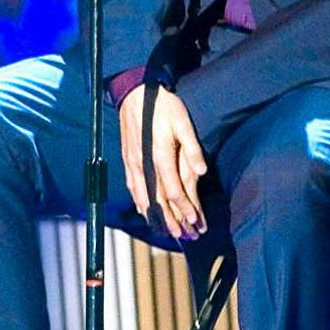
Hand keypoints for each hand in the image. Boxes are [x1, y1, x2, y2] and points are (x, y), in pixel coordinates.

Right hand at [118, 84, 207, 239]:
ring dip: (158, 218)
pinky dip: (141, 205)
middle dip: (173, 221)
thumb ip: (191, 148)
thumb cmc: (162, 106)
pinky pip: (133, 189)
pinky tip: (147, 213)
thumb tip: (201, 171)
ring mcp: (133, 164)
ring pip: (144, 199)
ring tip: (169, 232)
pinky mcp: (128, 161)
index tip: (195, 222)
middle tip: (186, 236)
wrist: (134, 93)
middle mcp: (144, 165)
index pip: (174, 192)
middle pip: (159, 201)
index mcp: (160, 156)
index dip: (185, 210)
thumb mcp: (183, 122)